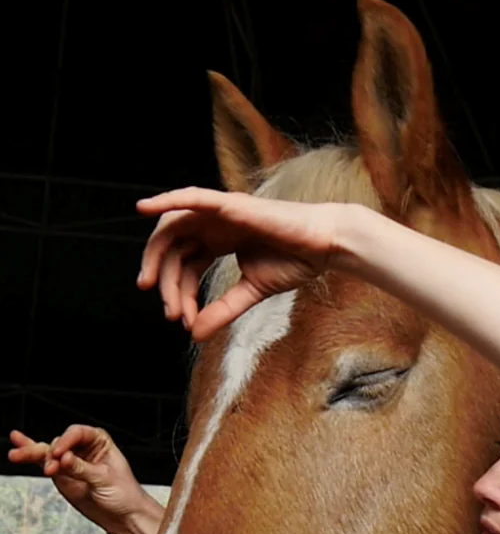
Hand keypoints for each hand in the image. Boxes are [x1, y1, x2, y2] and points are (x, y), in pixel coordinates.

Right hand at [8, 426, 164, 533]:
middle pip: (60, 442)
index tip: (61, 454)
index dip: (67, 441)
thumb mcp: (105, 479)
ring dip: (34, 454)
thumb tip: (64, 459)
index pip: (78, 433)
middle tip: (49, 464)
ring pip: (48, 453)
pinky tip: (18, 445)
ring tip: (17, 456)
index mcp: (100, 442)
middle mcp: (83, 449)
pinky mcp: (62, 476)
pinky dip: (31, 456)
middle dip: (50, 452)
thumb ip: (82, 469)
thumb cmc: (126, 494)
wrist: (125, 516)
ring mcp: (71, 462)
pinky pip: (44, 463)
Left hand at [136, 188, 360, 341]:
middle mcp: (214, 224)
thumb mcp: (251, 292)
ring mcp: (219, 212)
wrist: (322, 247)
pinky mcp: (229, 203)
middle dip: (164, 279)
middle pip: (173, 248)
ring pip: (174, 227)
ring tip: (152, 283)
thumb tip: (195, 335)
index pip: (186, 264)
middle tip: (168, 310)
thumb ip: (223, 311)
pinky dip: (165, 200)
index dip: (179, 292)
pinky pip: (191, 198)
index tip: (182, 320)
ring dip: (157, 255)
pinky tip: (143, 208)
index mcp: (219, 241)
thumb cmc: (295, 262)